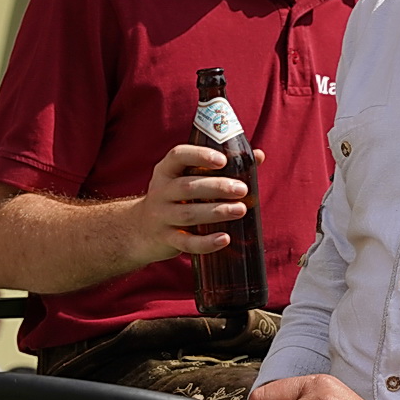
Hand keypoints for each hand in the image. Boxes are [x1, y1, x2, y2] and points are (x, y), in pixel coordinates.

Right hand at [128, 146, 265, 266]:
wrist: (139, 230)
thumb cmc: (175, 198)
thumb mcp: (187, 178)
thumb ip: (220, 167)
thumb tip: (259, 155)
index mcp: (166, 171)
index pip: (178, 155)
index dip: (200, 155)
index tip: (223, 160)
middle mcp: (161, 191)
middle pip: (187, 187)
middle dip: (217, 187)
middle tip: (242, 189)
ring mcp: (161, 217)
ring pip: (188, 214)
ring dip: (216, 212)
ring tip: (240, 209)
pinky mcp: (166, 240)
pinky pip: (186, 243)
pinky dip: (206, 242)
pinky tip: (224, 238)